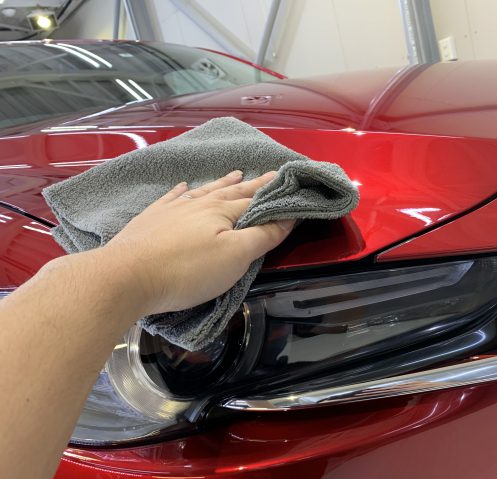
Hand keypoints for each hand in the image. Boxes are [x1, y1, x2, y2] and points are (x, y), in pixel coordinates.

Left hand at [103, 170, 292, 316]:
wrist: (126, 277)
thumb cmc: (187, 270)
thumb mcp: (236, 256)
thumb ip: (264, 236)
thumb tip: (288, 217)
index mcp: (221, 211)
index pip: (255, 201)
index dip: (273, 196)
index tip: (287, 186)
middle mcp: (197, 204)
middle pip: (231, 191)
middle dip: (252, 184)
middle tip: (268, 174)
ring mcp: (171, 209)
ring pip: (203, 191)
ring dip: (221, 183)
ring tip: (234, 174)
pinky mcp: (150, 220)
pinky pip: (171, 198)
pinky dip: (181, 191)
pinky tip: (183, 187)